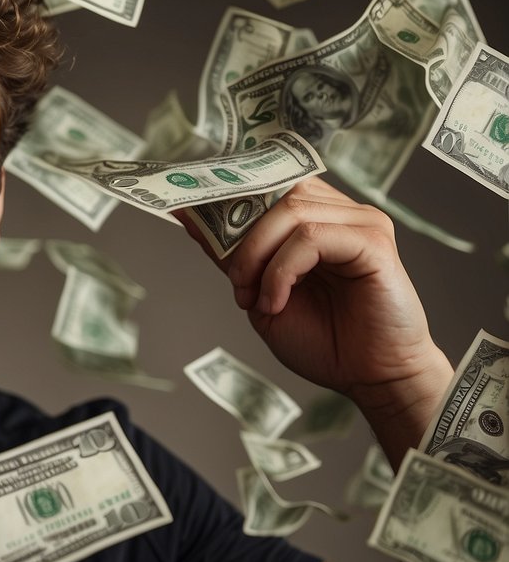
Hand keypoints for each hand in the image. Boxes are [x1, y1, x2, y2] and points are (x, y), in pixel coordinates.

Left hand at [176, 178, 450, 417]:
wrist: (369, 377)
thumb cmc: (323, 338)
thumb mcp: (259, 292)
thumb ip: (232, 253)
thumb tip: (188, 215)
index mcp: (314, 218)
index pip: (266, 183)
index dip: (227, 195)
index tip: (187, 211)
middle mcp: (339, 211)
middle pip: (274, 190)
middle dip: (239, 234)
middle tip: (234, 281)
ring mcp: (360, 222)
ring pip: (290, 211)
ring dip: (258, 257)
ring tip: (254, 297)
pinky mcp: (373, 242)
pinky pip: (312, 238)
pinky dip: (282, 271)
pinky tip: (277, 301)